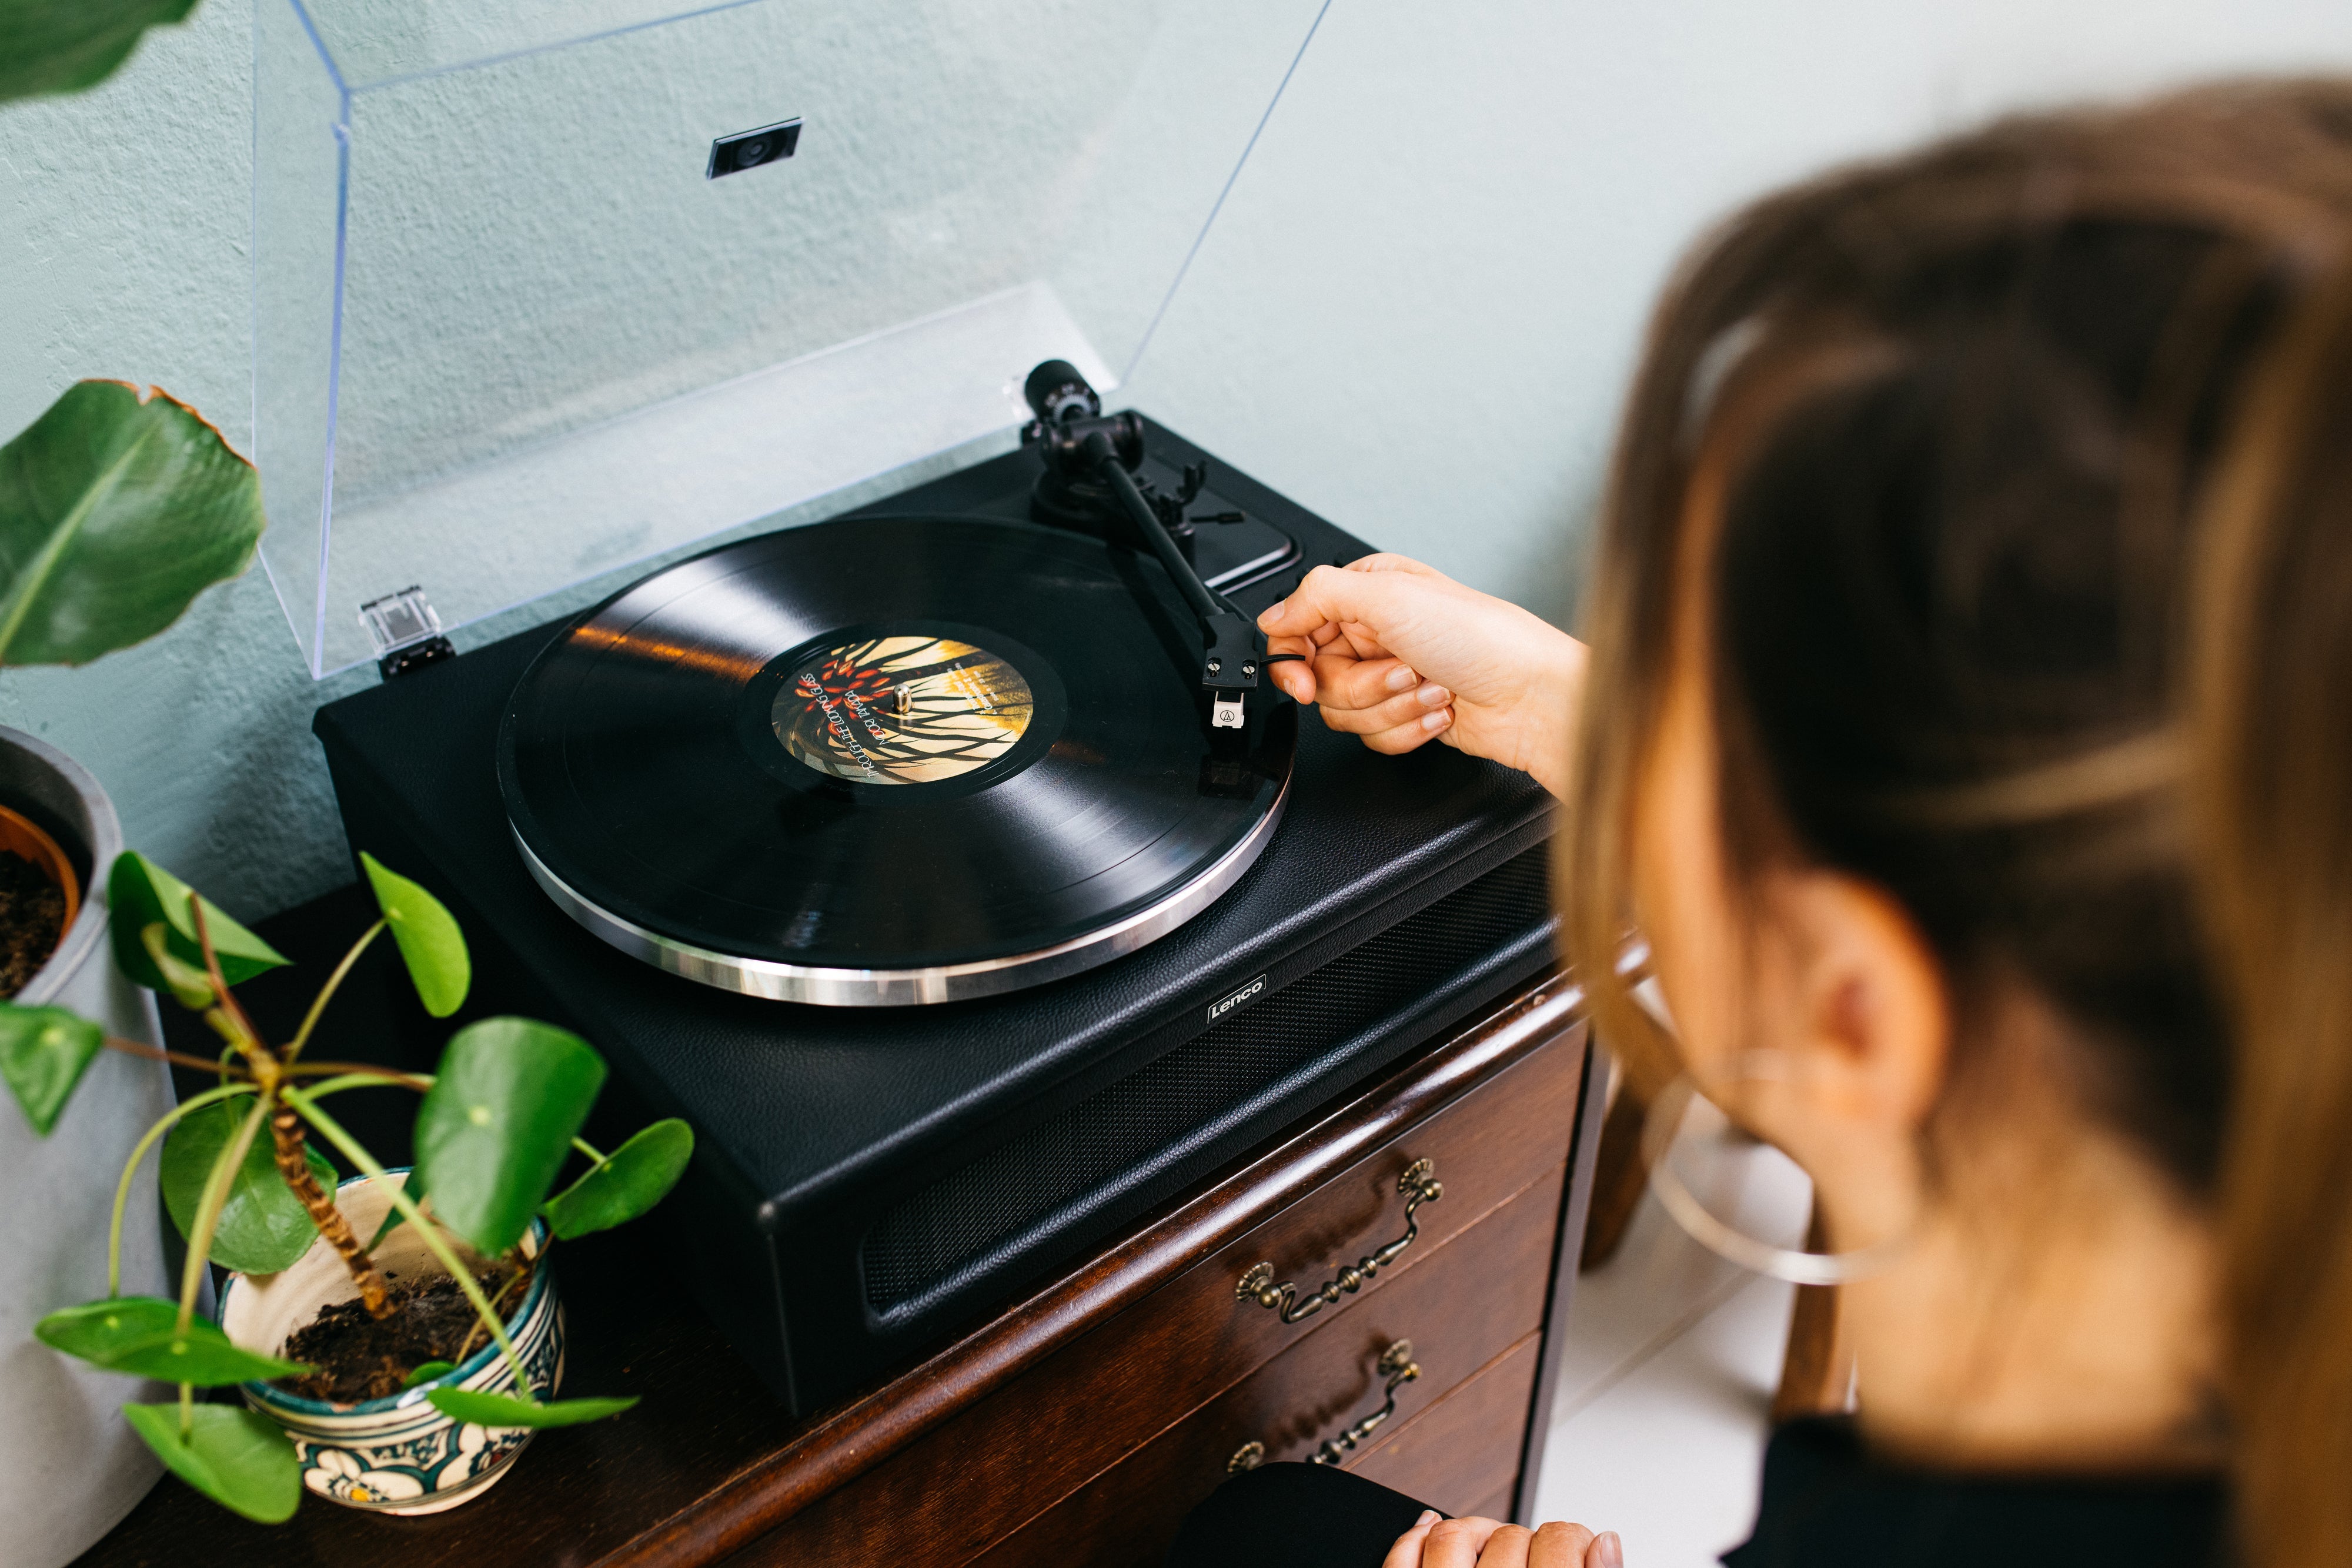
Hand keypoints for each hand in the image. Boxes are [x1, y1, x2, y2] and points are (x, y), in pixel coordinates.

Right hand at [1257, 556, 1585, 798]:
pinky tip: (1439, 710)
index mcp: (1368, 593)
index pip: (1296, 628)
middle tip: (1400, 670)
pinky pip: (1374, 737)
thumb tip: (1274, 614)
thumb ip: (1318, 596)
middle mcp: (1376, 632)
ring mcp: (1391, 676)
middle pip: (1319, 679)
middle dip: (1363, 685)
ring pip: (1344, 714)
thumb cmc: (1483, 638)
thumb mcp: (1392, 596)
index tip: (1303, 680)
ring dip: (1391, 708)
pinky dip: (1408, 729)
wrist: (1532, 697)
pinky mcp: (1406, 714)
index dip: (1293, 660)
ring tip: (1430, 687)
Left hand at [1383, 1510, 1622, 1567]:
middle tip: (1543, 1561)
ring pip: (1454, 1536)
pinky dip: (1414, 1537)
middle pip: (1511, 1537)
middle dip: (1530, 1544)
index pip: (1560, 1541)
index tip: (1582, 1549)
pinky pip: (1401, 1557)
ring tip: (1494, 1549)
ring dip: (1476, 1534)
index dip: (1575, 1540)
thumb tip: (1606, 1543)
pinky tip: (1430, 1530)